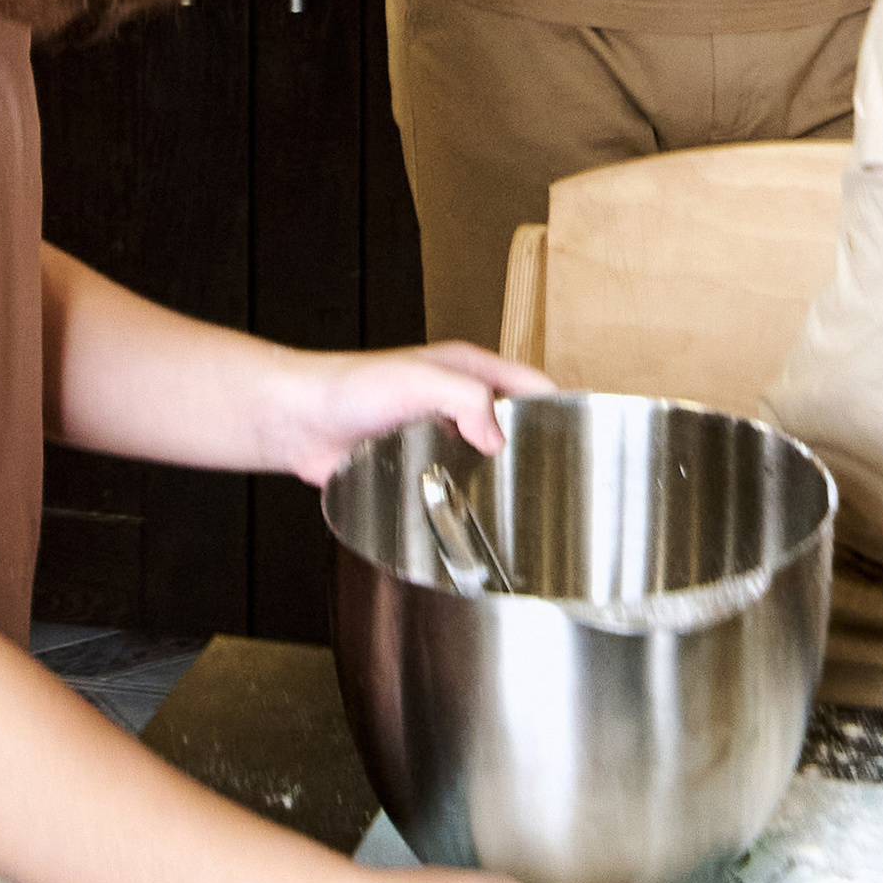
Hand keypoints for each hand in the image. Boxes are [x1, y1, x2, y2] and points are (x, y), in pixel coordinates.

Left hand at [270, 340, 550, 488]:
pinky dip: (466, 494)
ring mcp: (439, 434)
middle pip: (514, 424)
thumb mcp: (419, 380)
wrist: (299, 421)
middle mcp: (458, 401)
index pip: (532, 386)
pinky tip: (474, 513)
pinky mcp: (417, 465)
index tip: (583, 437)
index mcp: (469, 369)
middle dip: (532, 448)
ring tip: (520, 504)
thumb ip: (466, 401)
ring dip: (498, 476)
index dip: (559, 408)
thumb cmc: (348, 387)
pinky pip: (454, 481)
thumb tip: (499, 439)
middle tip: (554, 482)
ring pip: (486, 457)